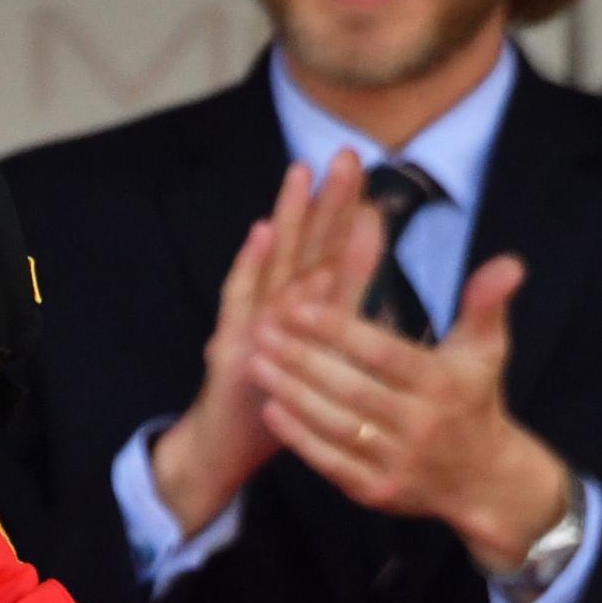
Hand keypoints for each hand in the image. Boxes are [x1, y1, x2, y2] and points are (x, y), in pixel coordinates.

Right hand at [151, 152, 385, 538]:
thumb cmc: (277, 399)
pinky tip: (260, 235)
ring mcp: (251, 324)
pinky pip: (239, 301)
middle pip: (305, 247)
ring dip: (286, 218)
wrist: (225, 448)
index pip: (332, 254)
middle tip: (345, 154)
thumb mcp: (322, 352)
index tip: (372, 172)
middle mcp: (276, 308)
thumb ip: (346, 300)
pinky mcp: (230, 346)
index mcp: (304, 310)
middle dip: (324, 201)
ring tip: (301, 174)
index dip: (349, 214)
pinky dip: (248, 266)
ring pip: (272, 264)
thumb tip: (376, 258)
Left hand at [249, 257, 573, 576]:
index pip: (382, 354)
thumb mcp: (487, 350)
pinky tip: (270, 409)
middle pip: (350, 389)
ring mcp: (397, 464)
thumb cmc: (475, 400)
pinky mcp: (376, 492)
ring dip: (291, 394)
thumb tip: (509, 263)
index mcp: (441, 386)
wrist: (483, 479)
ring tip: (256, 361)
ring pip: (335, 425)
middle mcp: (419, 427)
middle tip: (261, 328)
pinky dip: (299, 437)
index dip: (338, 330)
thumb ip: (486, 304)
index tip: (297, 305)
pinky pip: (331, 462)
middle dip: (301, 358)